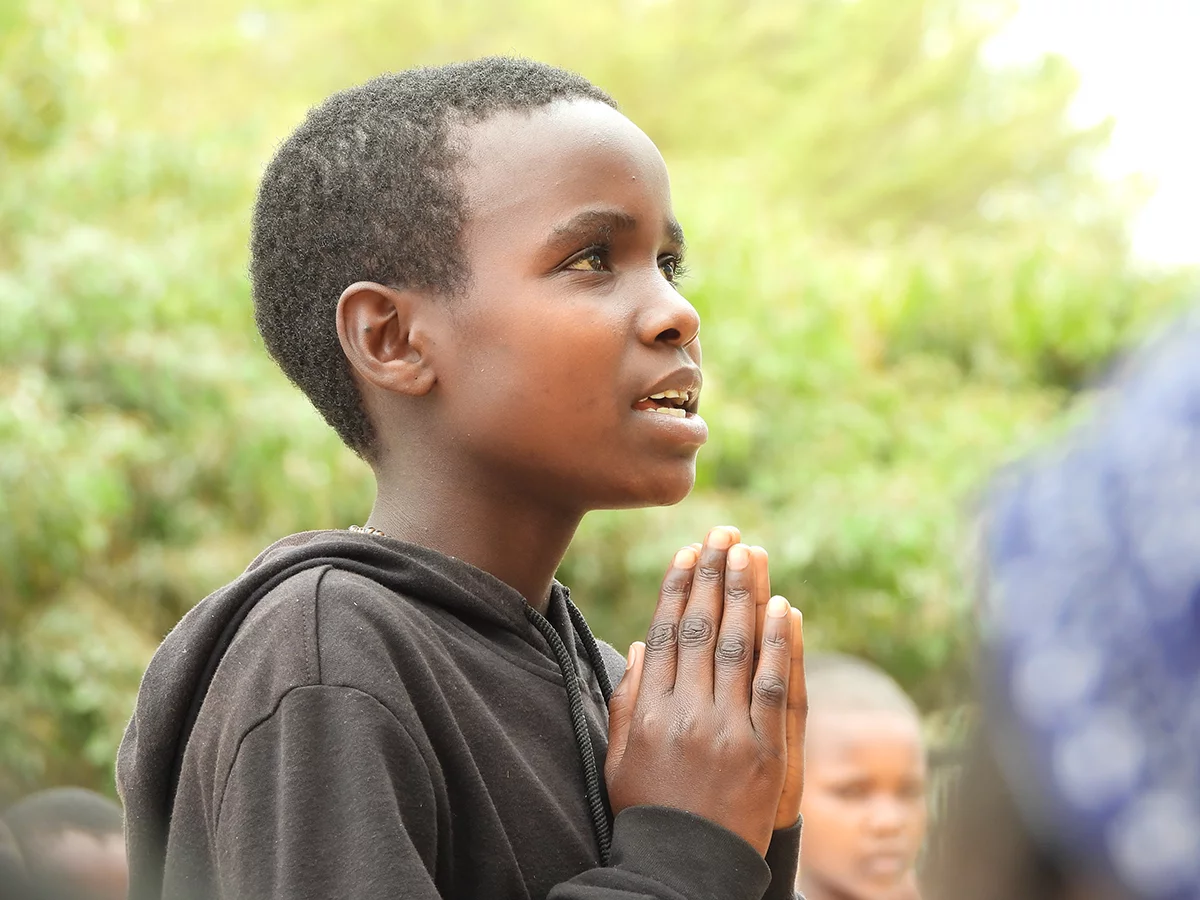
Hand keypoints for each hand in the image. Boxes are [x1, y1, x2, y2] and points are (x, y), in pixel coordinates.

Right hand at [605, 526, 795, 854]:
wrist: (686, 869)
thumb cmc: (648, 812)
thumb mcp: (620, 758)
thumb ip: (628, 700)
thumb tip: (643, 646)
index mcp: (650, 711)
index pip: (666, 634)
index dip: (676, 589)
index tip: (686, 553)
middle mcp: (687, 713)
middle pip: (701, 629)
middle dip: (713, 576)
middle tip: (722, 534)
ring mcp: (729, 731)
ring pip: (737, 648)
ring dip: (744, 594)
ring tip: (749, 552)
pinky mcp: (766, 751)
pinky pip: (774, 687)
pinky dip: (779, 645)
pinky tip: (782, 608)